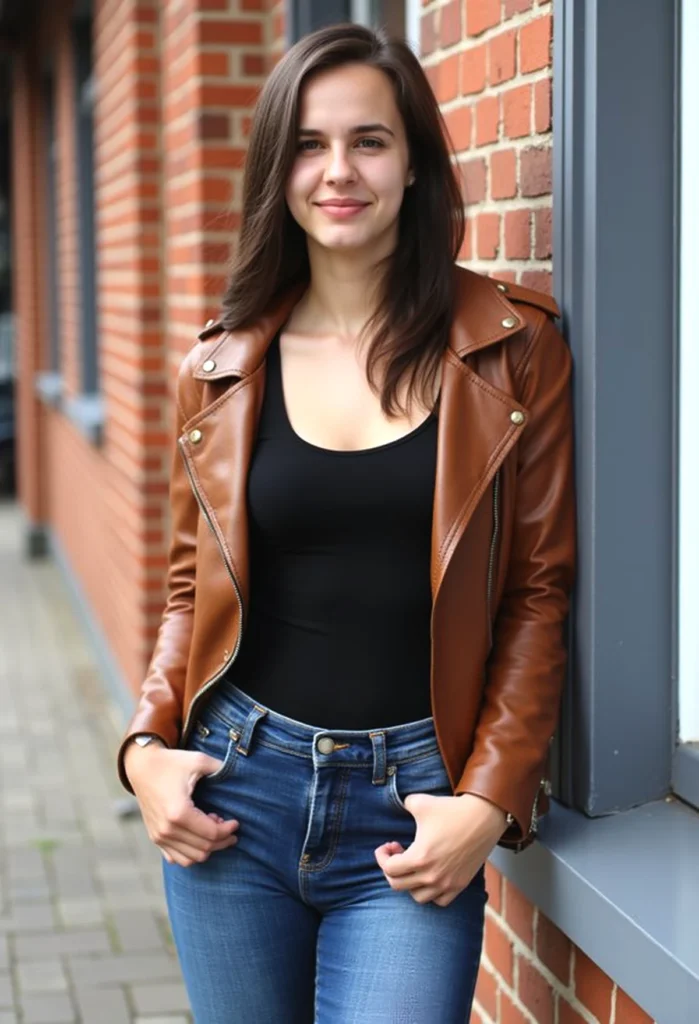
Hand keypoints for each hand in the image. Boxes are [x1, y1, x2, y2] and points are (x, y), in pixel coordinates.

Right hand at [124, 741, 238, 867]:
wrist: (141, 766)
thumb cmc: (171, 763)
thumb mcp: (198, 760)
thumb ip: (221, 769)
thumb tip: (242, 774)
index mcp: (178, 812)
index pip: (211, 835)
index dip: (228, 830)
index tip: (236, 822)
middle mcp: (167, 829)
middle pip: (204, 848)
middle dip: (222, 840)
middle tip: (229, 826)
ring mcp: (159, 836)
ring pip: (191, 858)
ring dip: (208, 847)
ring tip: (212, 828)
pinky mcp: (154, 838)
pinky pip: (176, 858)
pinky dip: (191, 852)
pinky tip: (197, 834)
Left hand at [374, 792, 506, 906]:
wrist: (484, 817)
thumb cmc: (451, 810)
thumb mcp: (420, 802)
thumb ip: (403, 804)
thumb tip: (398, 805)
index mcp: (419, 857)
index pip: (388, 869)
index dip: (382, 856)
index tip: (389, 845)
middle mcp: (431, 875)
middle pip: (397, 885)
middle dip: (391, 868)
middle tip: (398, 852)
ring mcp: (447, 883)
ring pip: (418, 897)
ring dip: (409, 883)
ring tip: (413, 866)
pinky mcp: (460, 885)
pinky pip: (440, 901)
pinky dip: (431, 893)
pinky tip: (430, 876)